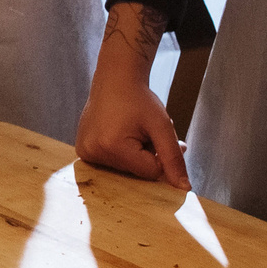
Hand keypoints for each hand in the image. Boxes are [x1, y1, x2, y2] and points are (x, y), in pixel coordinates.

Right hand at [75, 8, 188, 188]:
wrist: (115, 79)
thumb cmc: (139, 99)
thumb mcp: (161, 126)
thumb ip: (173, 158)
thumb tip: (184, 188)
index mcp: (113, 146)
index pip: (149, 171)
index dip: (159, 155)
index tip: (156, 136)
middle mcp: (93, 152)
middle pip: (135, 172)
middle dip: (146, 155)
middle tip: (145, 132)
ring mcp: (85, 152)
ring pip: (124, 169)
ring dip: (134, 154)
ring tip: (131, 130)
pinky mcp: (82, 150)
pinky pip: (110, 163)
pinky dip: (120, 152)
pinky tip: (118, 133)